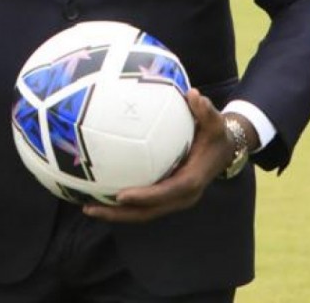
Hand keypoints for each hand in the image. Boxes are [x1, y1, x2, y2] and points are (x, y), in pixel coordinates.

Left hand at [82, 90, 253, 224]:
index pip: (168, 193)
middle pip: (149, 212)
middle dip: (121, 214)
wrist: (223, 151)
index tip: (121, 195)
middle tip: (91, 208)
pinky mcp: (165, 197)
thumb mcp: (215, 122)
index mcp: (193, 180)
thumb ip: (206, 110)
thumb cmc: (216, 134)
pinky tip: (98, 196)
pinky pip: (142, 205)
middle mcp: (182, 196)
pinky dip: (121, 205)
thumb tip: (193, 94)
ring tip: (86, 207)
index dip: (145, 196)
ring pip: (143, 213)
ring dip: (116, 214)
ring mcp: (173, 200)